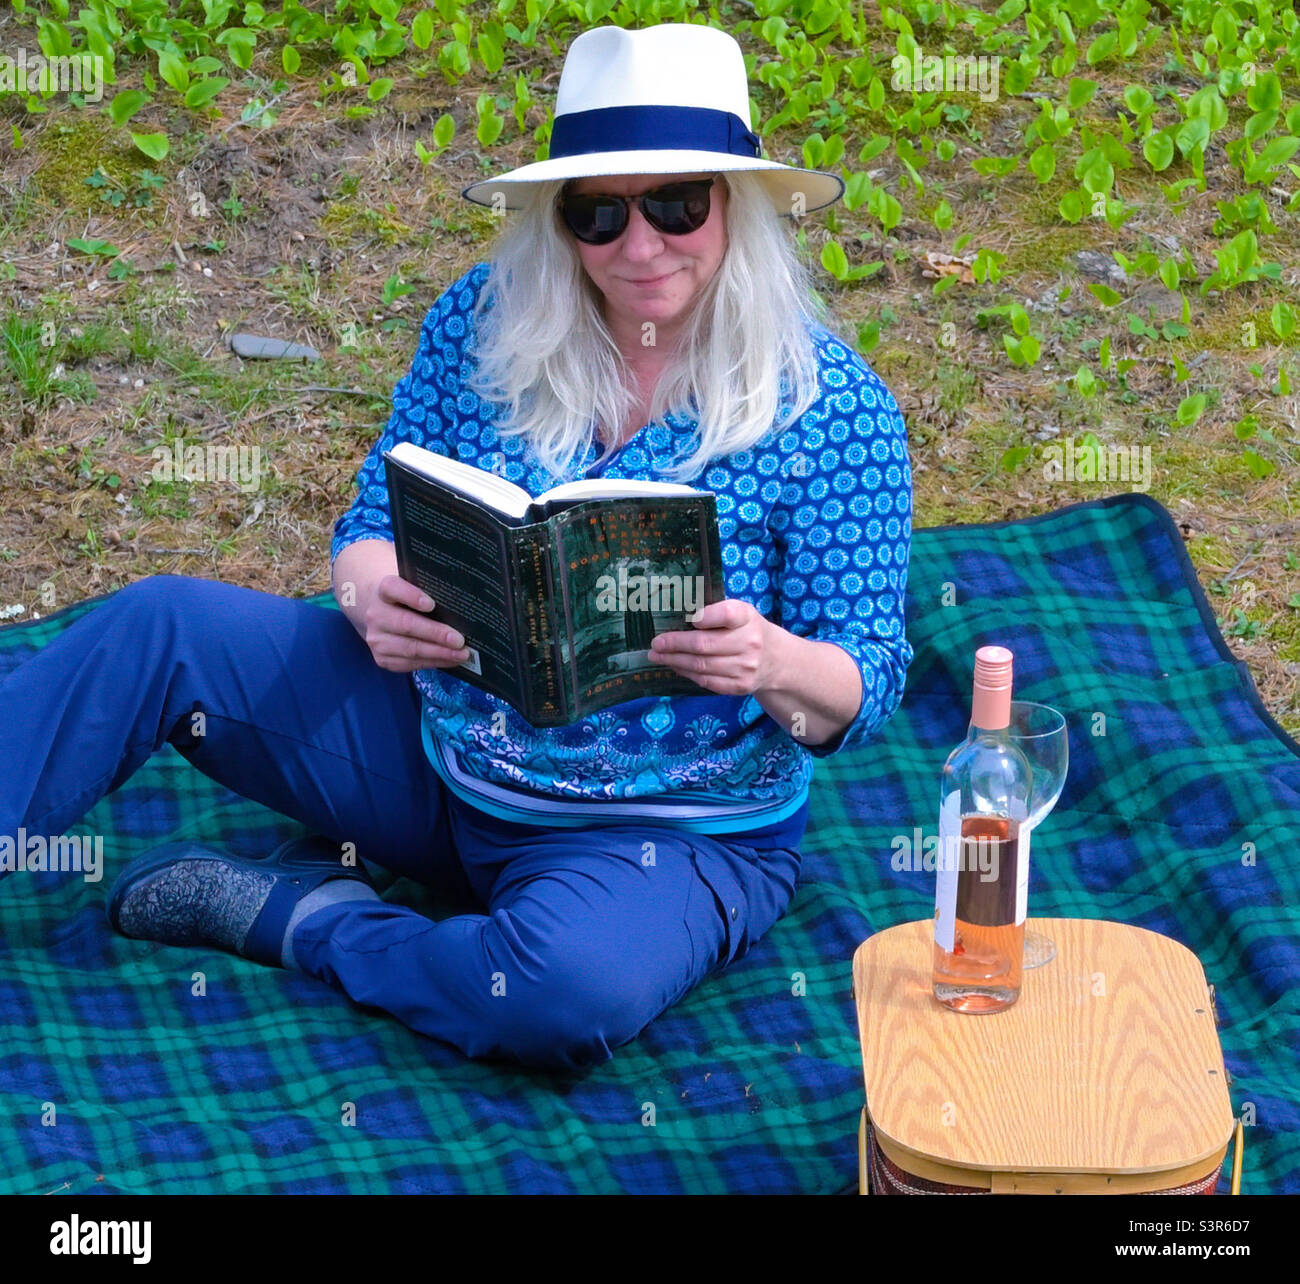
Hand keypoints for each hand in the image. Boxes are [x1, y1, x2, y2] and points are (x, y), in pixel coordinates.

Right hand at [361, 574, 471, 673]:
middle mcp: (376, 614)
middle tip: (459, 640)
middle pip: (406, 624)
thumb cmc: (407, 599)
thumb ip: (430, 591)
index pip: (393, 588)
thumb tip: (462, 607)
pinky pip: (409, 663)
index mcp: (384, 589)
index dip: (411, 596)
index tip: (431, 604)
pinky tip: (450, 660)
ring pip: (409, 648)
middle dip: (435, 634)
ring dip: (438, 653)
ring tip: (461, 654)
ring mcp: (376, 638)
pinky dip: (433, 662)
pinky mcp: (381, 658)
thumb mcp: (414, 587)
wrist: (380, 613)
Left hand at [648, 598, 781, 695]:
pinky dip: (687, 674)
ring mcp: (746, 667)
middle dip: (674, 644)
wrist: (776, 659)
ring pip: (701, 666)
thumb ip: (714, 611)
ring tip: (658, 656)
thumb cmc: (747, 629)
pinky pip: (707, 681)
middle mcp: (749, 642)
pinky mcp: (740, 686)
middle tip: (655, 644)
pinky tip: (676, 666)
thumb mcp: (740, 612)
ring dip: (675, 661)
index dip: (705, 617)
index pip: (727, 614)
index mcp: (747, 617)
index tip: (688, 619)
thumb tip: (674, 616)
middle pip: (704, 645)